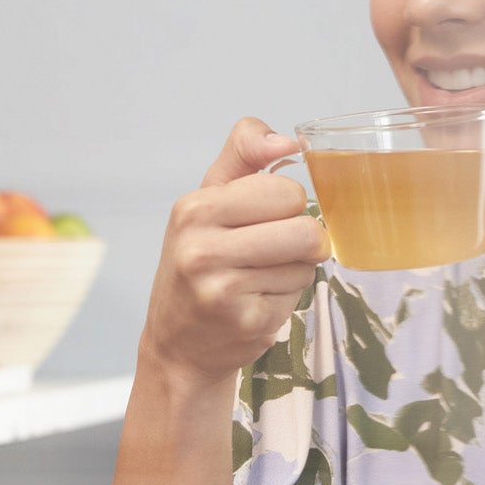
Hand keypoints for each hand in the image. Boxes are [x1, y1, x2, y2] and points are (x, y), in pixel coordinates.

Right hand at [138, 117, 329, 382]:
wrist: (177, 343)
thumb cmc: (198, 260)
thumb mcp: (207, 198)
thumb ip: (244, 154)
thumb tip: (288, 141)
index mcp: (195, 209)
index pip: (287, 191)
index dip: (286, 204)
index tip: (263, 218)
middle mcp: (203, 250)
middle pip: (306, 230)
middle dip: (300, 239)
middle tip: (270, 250)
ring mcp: (224, 291)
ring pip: (307, 264)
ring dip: (294, 269)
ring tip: (258, 277)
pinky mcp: (248, 324)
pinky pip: (299, 296)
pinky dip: (285, 297)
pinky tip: (255, 301)